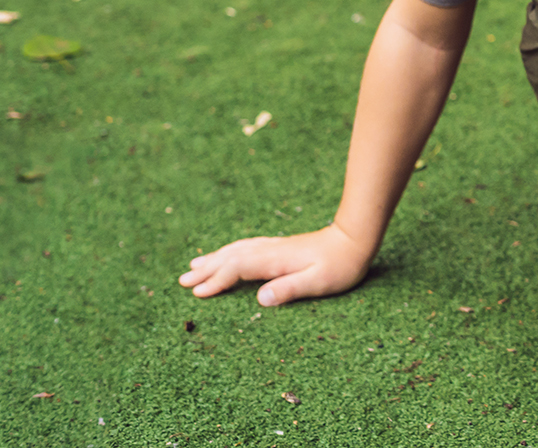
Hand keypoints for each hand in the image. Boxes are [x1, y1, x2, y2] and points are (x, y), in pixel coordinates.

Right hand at [178, 222, 375, 305]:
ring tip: (194, 266)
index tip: (198, 292)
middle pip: (230, 258)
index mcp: (275, 260)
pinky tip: (226, 255)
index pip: (237, 269)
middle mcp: (270, 251)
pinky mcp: (279, 247)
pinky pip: (246, 248)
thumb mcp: (318, 282)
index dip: (216, 280)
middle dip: (206, 269)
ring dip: (214, 259)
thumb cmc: (340, 265)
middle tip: (182, 280)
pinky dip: (230, 252)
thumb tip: (261, 298)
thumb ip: (289, 289)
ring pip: (237, 250)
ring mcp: (274, 247)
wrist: (354, 239)